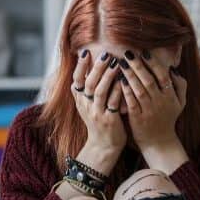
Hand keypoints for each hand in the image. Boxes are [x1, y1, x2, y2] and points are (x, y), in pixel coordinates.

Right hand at [71, 49, 126, 174]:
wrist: (104, 146)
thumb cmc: (99, 122)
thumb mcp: (87, 107)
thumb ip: (86, 90)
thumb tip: (85, 68)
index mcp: (80, 101)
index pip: (76, 81)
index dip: (80, 67)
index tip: (85, 53)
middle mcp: (86, 106)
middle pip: (88, 83)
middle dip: (96, 68)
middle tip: (105, 54)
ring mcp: (97, 114)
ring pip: (99, 92)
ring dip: (107, 76)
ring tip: (115, 63)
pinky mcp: (109, 120)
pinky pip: (113, 103)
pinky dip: (117, 90)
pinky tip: (123, 80)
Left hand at [119, 49, 186, 151]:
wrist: (159, 142)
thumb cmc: (168, 119)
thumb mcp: (180, 103)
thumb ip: (180, 85)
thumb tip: (173, 69)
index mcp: (170, 96)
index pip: (162, 76)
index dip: (153, 63)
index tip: (144, 52)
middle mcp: (160, 102)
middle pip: (149, 80)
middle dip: (138, 66)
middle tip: (128, 53)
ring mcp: (149, 110)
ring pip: (139, 90)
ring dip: (130, 76)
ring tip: (121, 63)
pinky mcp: (138, 118)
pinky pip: (132, 102)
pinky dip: (126, 91)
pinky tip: (120, 81)